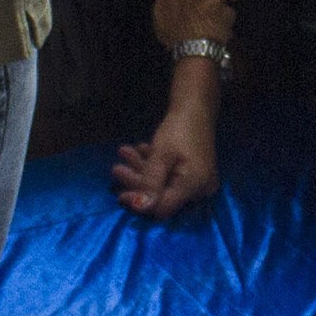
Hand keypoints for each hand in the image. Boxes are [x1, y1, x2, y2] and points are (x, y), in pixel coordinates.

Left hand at [113, 67, 220, 217]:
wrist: (196, 107)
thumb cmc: (179, 128)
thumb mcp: (161, 154)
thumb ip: (150, 183)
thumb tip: (140, 208)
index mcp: (194, 186)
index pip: (163, 208)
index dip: (140, 203)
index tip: (120, 194)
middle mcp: (199, 190)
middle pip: (161, 197)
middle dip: (137, 182)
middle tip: (116, 168)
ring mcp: (197, 182)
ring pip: (162, 185)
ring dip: (141, 171)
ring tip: (125, 152)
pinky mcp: (192, 174)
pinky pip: (169, 177)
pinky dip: (153, 167)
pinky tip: (140, 151)